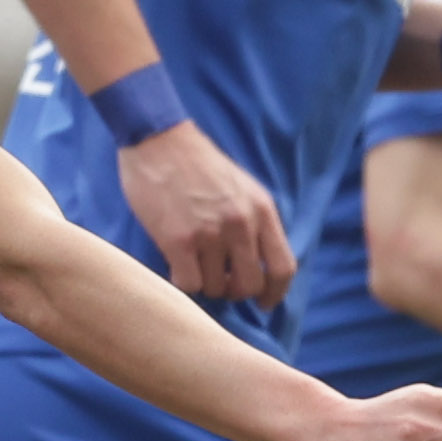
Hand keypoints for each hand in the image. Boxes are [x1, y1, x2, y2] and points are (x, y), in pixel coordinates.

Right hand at [119, 119, 295, 304]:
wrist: (159, 138)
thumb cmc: (197, 164)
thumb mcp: (241, 188)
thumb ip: (253, 222)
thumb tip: (255, 264)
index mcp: (261, 210)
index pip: (282, 268)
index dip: (274, 293)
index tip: (263, 302)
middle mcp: (240, 224)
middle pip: (249, 285)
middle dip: (234, 291)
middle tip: (220, 283)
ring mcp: (209, 233)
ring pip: (216, 288)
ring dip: (205, 285)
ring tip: (194, 266)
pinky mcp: (177, 240)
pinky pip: (188, 284)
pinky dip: (183, 282)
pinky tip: (176, 266)